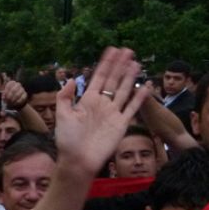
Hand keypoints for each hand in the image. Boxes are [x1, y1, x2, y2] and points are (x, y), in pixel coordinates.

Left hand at [2, 81, 26, 109]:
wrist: (16, 102)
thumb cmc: (8, 99)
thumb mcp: (4, 100)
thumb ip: (2, 104)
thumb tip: (1, 113)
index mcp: (11, 83)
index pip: (8, 86)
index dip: (5, 93)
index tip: (3, 99)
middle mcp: (17, 84)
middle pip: (13, 90)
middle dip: (9, 97)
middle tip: (7, 102)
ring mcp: (22, 89)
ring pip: (17, 94)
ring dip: (13, 100)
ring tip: (10, 104)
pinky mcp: (25, 94)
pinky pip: (22, 99)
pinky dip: (17, 102)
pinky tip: (15, 105)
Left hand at [55, 47, 149, 175]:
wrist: (78, 160)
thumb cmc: (67, 140)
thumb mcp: (62, 115)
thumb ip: (65, 97)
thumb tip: (73, 79)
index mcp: (87, 100)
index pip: (99, 77)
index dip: (106, 64)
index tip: (112, 49)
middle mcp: (101, 104)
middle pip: (113, 80)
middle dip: (120, 65)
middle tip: (128, 50)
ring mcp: (112, 113)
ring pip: (124, 90)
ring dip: (130, 77)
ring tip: (136, 62)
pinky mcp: (121, 124)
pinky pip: (132, 108)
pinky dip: (139, 97)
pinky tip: (146, 85)